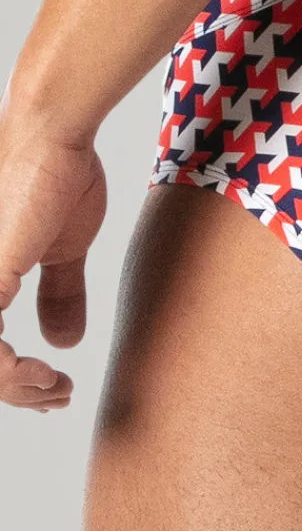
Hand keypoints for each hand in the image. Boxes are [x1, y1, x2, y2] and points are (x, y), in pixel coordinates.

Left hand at [0, 86, 106, 412]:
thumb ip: (58, 294)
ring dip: (15, 389)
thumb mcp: (62, 250)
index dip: (13, 381)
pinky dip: (7, 371)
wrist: (52, 136)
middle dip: (16, 394)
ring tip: (52, 385)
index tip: (54, 388)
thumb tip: (65, 341)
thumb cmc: (57, 176)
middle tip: (56, 393)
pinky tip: (36, 367)